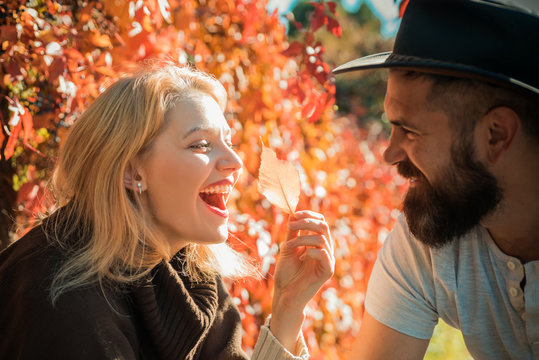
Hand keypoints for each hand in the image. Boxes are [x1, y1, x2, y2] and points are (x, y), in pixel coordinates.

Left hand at [270, 210, 334, 351]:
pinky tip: (300, 258)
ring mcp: (328, 261)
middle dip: (306, 222)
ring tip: (287, 246)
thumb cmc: (286, 273)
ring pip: (322, 239)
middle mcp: (325, 250)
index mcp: (317, 243)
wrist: (284, 295)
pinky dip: (310, 252)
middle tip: (290, 226)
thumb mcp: (288, 248)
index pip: (320, 221)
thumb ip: (293, 232)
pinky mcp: (328, 272)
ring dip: (302, 239)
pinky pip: (324, 254)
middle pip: (323, 226)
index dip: (309, 215)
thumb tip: (294, 214)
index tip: (293, 215)